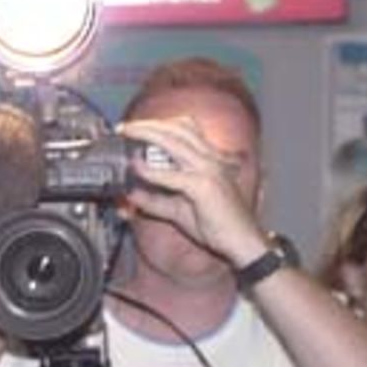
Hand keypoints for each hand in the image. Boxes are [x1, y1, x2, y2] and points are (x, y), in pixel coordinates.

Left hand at [117, 116, 268, 267]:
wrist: (242, 242)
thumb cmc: (217, 225)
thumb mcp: (178, 211)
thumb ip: (155, 202)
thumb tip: (130, 197)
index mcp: (208, 159)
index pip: (184, 129)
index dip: (158, 125)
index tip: (134, 127)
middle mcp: (210, 158)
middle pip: (177, 128)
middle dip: (148, 124)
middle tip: (125, 127)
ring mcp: (209, 169)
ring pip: (174, 141)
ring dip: (148, 134)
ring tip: (128, 134)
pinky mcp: (205, 186)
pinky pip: (172, 175)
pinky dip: (151, 171)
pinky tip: (137, 169)